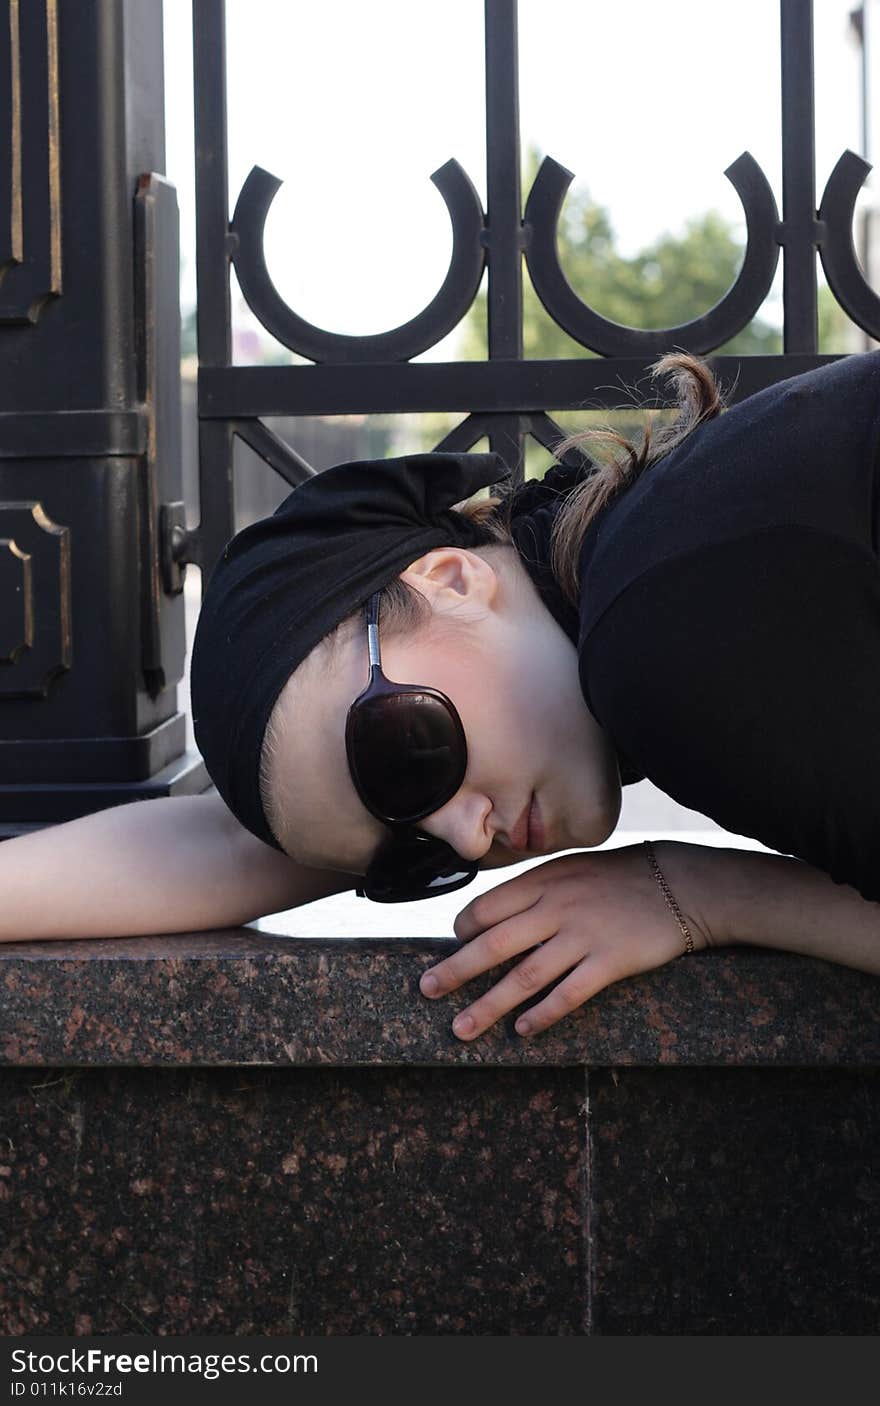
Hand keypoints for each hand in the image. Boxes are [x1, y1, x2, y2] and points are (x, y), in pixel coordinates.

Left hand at [419, 842, 712, 1039]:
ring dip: (488, 1006)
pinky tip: (523, 1031)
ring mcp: (583, 935)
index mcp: (543, 880)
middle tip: (426, 991)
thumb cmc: (620, 878)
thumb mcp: (571, 870)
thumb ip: (536, 890)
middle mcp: (556, 907)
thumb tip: (494, 916)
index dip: (462, 931)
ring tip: (462, 1028)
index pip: (487, 908)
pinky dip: (542, 1014)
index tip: (451, 947)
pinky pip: (568, 993)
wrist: (679, 883)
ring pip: (523, 976)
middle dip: (455, 970)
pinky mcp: (610, 961)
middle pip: (494, 944)